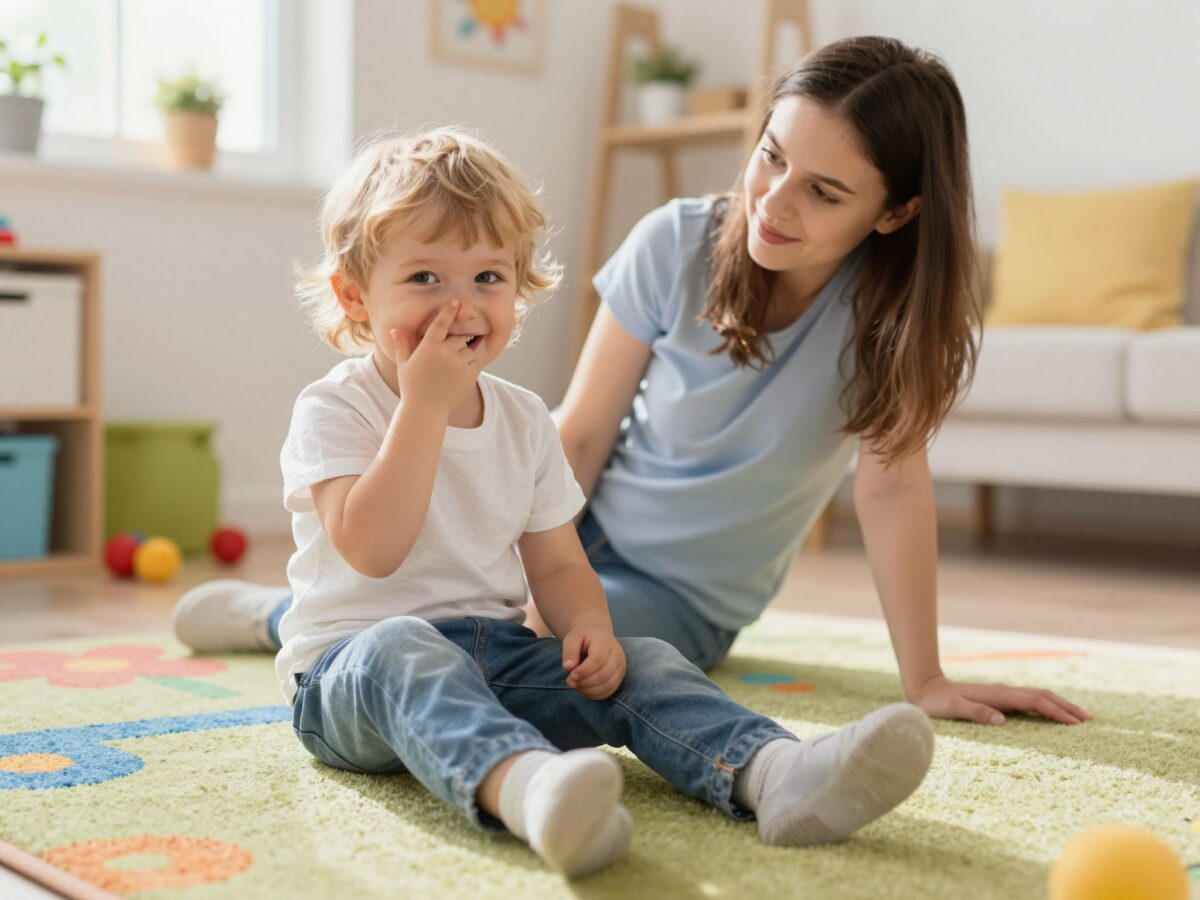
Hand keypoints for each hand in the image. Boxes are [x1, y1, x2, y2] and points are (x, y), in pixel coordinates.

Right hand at [392, 300, 478, 414]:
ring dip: (463, 354)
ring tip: (451, 369)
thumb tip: (395, 330)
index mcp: (428, 348)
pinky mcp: (469, 374)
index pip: (440, 324)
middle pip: (458, 337)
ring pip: (468, 349)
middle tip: (446, 359)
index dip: (448, 311)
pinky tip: (459, 374)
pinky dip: (471, 364)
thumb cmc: (412, 388)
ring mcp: (458, 363)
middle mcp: (444, 353)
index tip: (455, 302)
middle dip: (455, 344)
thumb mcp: (404, 365)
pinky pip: (476, 361)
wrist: (425, 411)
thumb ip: (402, 346)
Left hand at [562, 626, 625, 699]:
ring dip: (588, 690)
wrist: (597, 636)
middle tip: (570, 682)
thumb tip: (568, 667)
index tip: (571, 675)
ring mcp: (620, 667)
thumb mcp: (572, 638)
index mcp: (605, 641)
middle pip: (604, 675)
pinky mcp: (619, 678)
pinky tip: (583, 689)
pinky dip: (594, 694)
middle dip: (585, 682)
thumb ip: (569, 651)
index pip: (598, 660)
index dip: (583, 671)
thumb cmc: (583, 638)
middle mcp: (617, 654)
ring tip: (575, 685)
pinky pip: (608, 692)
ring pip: (607, 686)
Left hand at [909, 674, 1091, 725]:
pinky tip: (1051, 715)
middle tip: (1089, 720)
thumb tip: (1002, 720)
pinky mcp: (999, 699)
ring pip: (1038, 696)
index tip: (1075, 723)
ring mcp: (1002, 694)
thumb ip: (975, 713)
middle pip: (1043, 696)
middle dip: (1067, 707)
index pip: (1035, 702)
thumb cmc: (937, 703)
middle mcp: (1004, 692)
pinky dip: (1046, 706)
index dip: (1056, 712)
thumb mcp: (953, 709)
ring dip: (1060, 705)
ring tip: (1079, 717)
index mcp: (998, 695)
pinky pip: (1029, 701)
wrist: (925, 688)